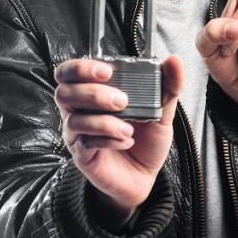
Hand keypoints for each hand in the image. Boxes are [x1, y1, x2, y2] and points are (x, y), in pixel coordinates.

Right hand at [54, 55, 183, 223]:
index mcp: (93, 93)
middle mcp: (80, 111)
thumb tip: (174, 61)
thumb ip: (168, 85)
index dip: (81, 68)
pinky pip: (86, 143)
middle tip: (122, 100)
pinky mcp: (83, 156)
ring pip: (74, 119)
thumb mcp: (162, 111)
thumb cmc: (146, 141)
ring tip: (128, 128)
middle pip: (64, 92)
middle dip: (92, 93)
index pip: (70, 72)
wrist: (145, 176)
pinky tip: (126, 141)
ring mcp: (78, 134)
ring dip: (104, 121)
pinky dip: (108, 140)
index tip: (107, 71)